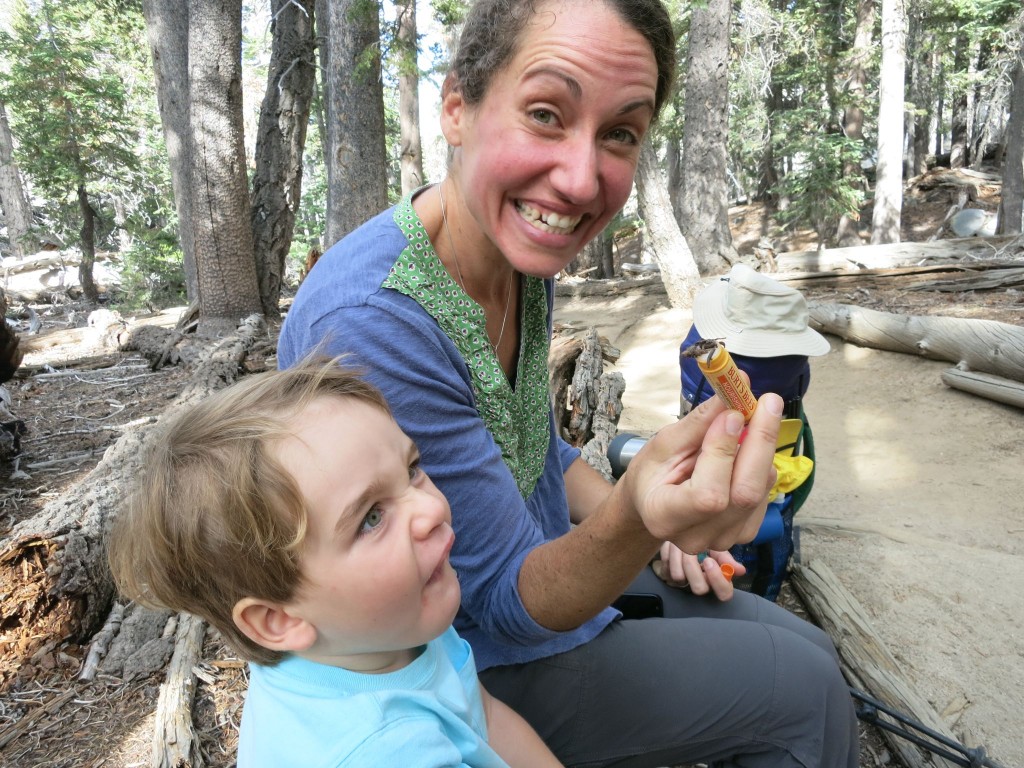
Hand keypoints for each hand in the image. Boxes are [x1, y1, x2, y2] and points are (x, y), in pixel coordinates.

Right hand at [620, 389, 782, 554]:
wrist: (653, 503)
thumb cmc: (653, 473)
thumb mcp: (664, 443)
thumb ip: (699, 423)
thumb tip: (733, 393)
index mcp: (665, 517)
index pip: (708, 495)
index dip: (724, 454)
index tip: (732, 413)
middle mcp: (697, 537)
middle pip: (744, 494)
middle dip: (760, 443)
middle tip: (768, 402)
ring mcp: (724, 539)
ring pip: (759, 491)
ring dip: (761, 449)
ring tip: (750, 422)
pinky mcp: (745, 532)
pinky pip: (765, 493)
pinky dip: (762, 463)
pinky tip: (747, 450)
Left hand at [652, 545, 744, 600]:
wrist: (679, 532)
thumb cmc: (701, 541)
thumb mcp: (715, 546)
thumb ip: (726, 558)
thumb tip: (741, 571)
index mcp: (716, 579)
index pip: (724, 593)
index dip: (718, 580)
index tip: (709, 561)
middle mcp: (700, 584)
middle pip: (700, 589)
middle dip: (694, 568)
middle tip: (691, 552)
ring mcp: (683, 582)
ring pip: (679, 578)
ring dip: (679, 555)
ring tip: (680, 544)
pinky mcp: (668, 576)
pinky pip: (666, 569)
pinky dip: (669, 553)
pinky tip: (672, 546)